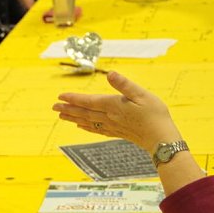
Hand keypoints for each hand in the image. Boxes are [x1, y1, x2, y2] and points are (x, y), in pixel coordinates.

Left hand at [52, 71, 182, 153]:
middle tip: (53, 106)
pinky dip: (85, 126)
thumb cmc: (155, 114)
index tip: (60, 96)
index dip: (74, 98)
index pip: (88, 101)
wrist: (161, 139)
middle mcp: (109, 117)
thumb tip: (111, 73)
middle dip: (68, 108)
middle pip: (84, 112)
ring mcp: (112, 126)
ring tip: (61, 115)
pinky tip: (80, 126)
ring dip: (73, 117)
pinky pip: (96, 129)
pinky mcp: (117, 132)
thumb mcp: (142, 94)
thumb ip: (124, 84)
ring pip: (87, 121)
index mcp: (113, 105)